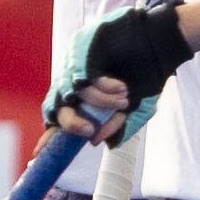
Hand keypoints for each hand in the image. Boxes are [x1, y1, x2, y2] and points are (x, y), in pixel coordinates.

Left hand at [44, 2, 193, 140]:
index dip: (49, 135)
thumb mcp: (136, 108)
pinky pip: (83, 77)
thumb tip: (94, 141)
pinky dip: (102, 88)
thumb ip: (117, 125)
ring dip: (99, 102)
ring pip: (70, 93)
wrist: (161, 44)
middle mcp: (74, 79)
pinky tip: (120, 87)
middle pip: (55, 107)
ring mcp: (76, 62)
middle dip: (70, 123)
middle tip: (87, 130)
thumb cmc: (148, 74)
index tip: (39, 155)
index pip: (58, 115)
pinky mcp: (82, 47)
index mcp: (82, 95)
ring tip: (124, 98)